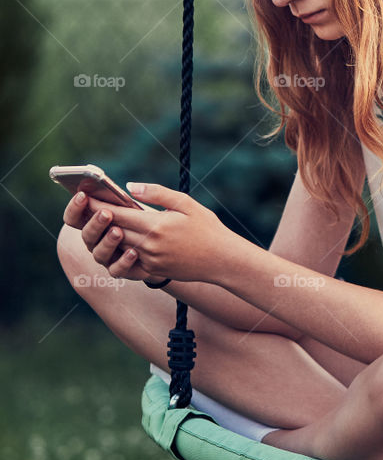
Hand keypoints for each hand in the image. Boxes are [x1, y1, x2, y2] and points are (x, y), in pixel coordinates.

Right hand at [61, 189, 151, 281]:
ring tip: (118, 232)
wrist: (168, 246)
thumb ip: (146, 194)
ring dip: (107, 242)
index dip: (75, 207)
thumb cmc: (155, 220)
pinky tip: (133, 252)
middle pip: (86, 234)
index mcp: (97, 220)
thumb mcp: (153, 205)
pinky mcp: (120, 270)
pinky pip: (117, 269)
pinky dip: (123, 262)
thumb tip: (131, 187)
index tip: (83, 195)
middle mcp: (97, 239)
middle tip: (106, 213)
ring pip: (98, 253)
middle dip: (95, 223)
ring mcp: (107, 256)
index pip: (75, 216)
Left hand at [92, 182, 236, 284]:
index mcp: (156, 225)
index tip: (86, 197)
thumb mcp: (185, 204)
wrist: (222, 259)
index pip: (119, 214)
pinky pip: (128, 263)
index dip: (100, 205)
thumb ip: (157, 193)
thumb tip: (130, 187)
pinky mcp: (153, 271)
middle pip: (114, 230)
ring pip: (118, 247)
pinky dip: (119, 252)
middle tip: (84, 207)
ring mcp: (149, 261)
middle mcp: (149, 245)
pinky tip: (116, 243)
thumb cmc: (207, 227)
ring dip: (106, 235)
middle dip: (98, 218)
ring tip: (98, 224)